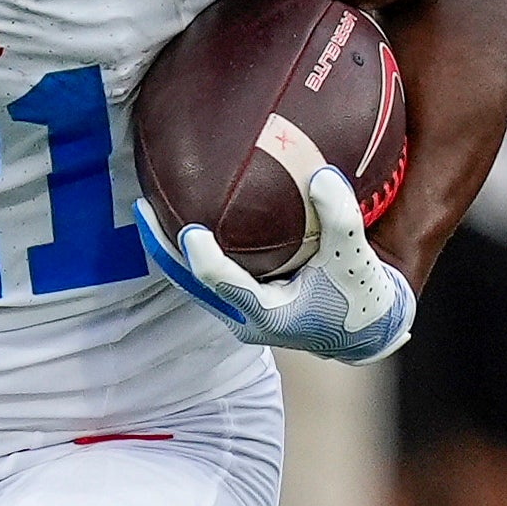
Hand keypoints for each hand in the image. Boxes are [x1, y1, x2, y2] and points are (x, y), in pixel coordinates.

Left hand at [135, 165, 416, 362]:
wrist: (366, 331)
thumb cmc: (361, 296)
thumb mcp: (356, 258)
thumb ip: (340, 219)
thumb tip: (319, 174)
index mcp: (269, 316)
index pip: (224, 285)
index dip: (202, 259)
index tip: (189, 230)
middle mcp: (245, 320)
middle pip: (190, 283)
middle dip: (162, 247)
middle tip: (141, 207)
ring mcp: (238, 315)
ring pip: (190, 282)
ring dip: (167, 249)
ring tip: (147, 208)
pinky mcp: (239, 305)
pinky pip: (204, 277)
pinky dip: (188, 252)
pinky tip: (178, 219)